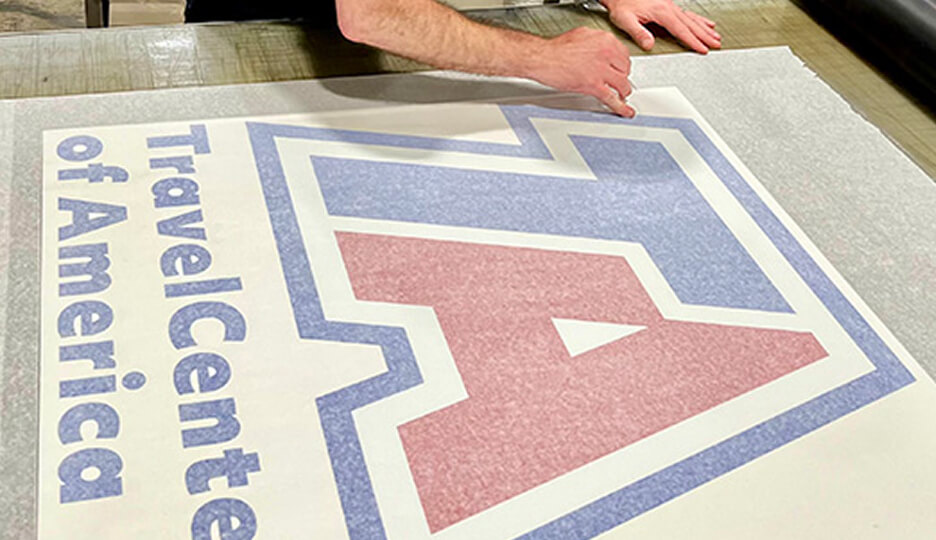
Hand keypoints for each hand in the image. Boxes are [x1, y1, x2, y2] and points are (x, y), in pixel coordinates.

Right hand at [528, 27, 634, 116]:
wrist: (543, 58)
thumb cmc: (556, 48)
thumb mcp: (583, 35)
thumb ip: (597, 43)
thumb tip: (602, 49)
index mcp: (605, 39)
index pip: (624, 55)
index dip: (621, 65)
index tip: (619, 69)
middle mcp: (607, 53)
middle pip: (625, 70)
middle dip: (622, 77)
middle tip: (618, 82)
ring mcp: (601, 70)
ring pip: (622, 85)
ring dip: (623, 91)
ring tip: (621, 95)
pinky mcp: (594, 86)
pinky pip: (612, 99)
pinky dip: (621, 107)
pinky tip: (626, 111)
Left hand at [602, 0, 719, 53]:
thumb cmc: (621, 4)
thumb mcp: (625, 20)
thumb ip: (638, 33)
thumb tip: (649, 45)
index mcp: (661, 11)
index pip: (680, 30)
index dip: (692, 41)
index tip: (703, 49)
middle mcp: (668, 7)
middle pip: (690, 24)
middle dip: (704, 35)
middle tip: (716, 44)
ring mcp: (670, 5)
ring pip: (691, 18)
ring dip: (704, 28)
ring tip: (716, 36)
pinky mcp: (668, 5)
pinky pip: (687, 13)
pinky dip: (698, 19)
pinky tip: (705, 23)